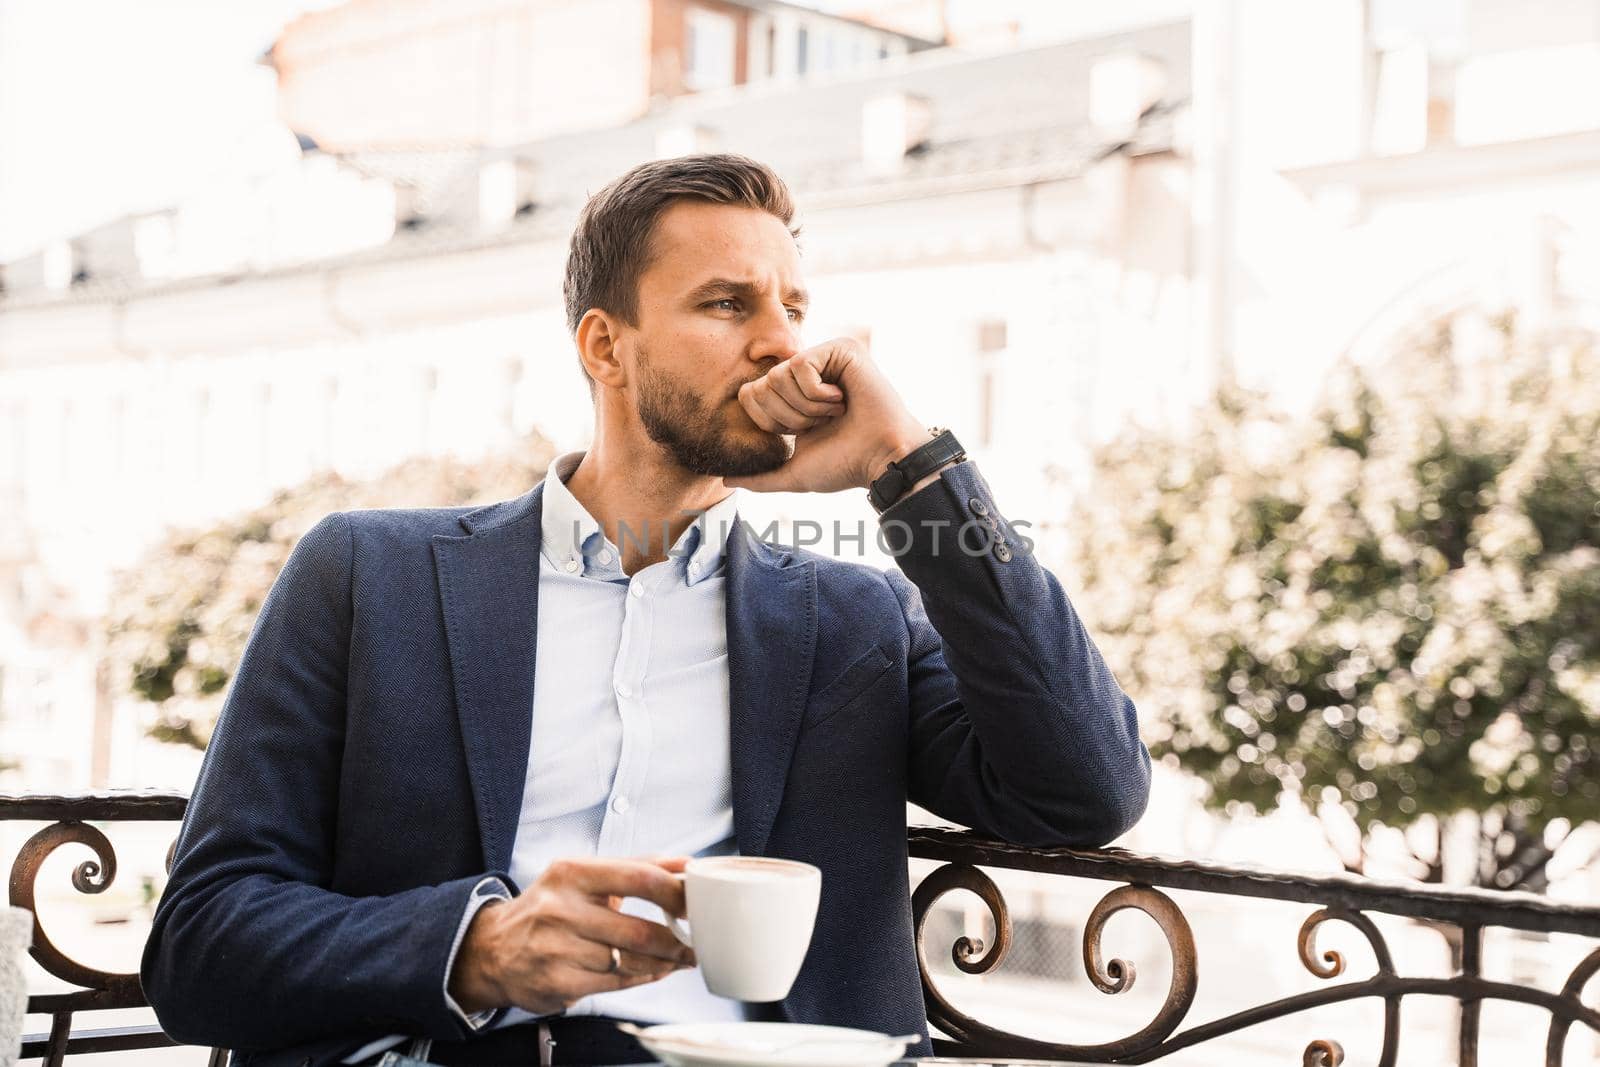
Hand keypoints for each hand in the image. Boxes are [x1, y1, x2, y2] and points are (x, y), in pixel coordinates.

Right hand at [448, 856, 695, 1014]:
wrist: (493, 949)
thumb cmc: (551, 907)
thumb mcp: (584, 875)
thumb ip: (636, 866)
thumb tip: (688, 863)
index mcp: (573, 873)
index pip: (638, 877)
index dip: (675, 892)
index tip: (697, 900)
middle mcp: (562, 910)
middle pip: (638, 930)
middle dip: (677, 940)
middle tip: (699, 939)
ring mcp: (558, 950)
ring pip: (630, 961)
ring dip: (665, 963)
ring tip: (683, 957)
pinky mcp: (559, 983)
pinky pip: (617, 984)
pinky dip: (644, 977)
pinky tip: (657, 970)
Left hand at [725, 337, 931, 494]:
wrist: (881, 459)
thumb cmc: (845, 465)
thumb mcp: (794, 472)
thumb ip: (760, 476)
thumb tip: (725, 480)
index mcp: (794, 395)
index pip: (750, 394)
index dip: (770, 420)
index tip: (804, 433)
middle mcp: (807, 372)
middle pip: (762, 384)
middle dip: (789, 415)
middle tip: (822, 422)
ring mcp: (824, 357)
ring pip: (780, 374)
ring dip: (806, 406)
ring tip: (835, 412)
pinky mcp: (841, 348)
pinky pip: (801, 364)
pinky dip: (818, 393)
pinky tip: (843, 398)